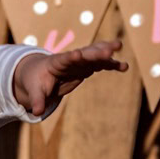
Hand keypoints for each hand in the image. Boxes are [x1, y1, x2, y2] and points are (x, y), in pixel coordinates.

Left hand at [13, 40, 128, 115]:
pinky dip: (112, 64)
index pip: (65, 59)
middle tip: (109, 49)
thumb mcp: (35, 91)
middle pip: (84, 54)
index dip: (71, 57)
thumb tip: (36, 112)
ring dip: (107, 51)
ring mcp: (81, 62)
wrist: (40, 73)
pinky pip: (101, 64)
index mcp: (56, 63)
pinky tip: (124, 67)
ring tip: (119, 45)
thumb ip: (37, 100)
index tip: (78, 54)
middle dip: (96, 52)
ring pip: (95, 54)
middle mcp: (71, 59)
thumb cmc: (36, 81)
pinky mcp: (88, 67)